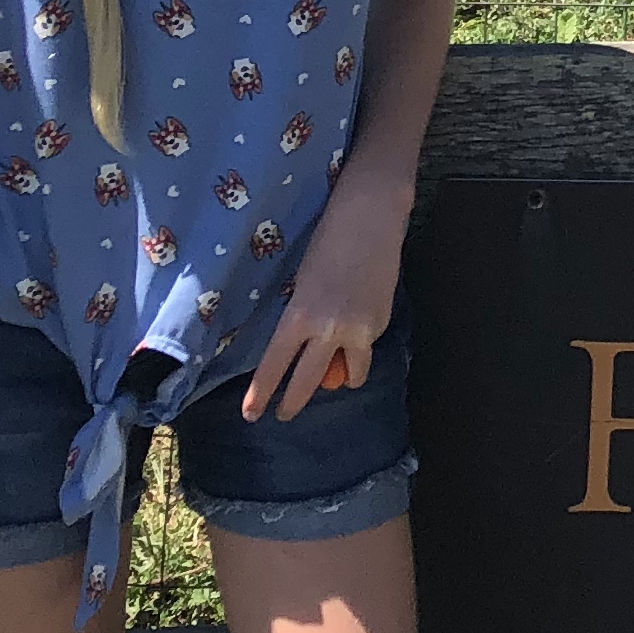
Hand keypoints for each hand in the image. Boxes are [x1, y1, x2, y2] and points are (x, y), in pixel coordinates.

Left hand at [243, 204, 398, 423]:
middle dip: (294, 403)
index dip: (261, 394)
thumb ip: (303, 319)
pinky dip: (360, 346)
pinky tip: (360, 319)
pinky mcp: (381, 323)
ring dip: (341, 377)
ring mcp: (360, 330)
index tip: (251, 415)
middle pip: (308, 382)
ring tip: (336, 370)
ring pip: (350, 376)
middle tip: (284, 414)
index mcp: (299, 315)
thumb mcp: (304, 284)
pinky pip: (366, 348)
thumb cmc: (327, 241)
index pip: (275, 365)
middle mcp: (329, 329)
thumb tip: (309, 350)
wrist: (371, 217)